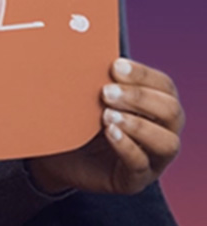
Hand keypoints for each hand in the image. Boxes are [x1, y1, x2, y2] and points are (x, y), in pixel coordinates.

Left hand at [26, 57, 183, 195]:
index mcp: (155, 106)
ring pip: (167, 142)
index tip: (115, 65)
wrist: (53, 154)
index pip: (164, 86)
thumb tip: (89, 45)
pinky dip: (127, 147)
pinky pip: (141, 165)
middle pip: (172, 112)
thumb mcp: (88, 95)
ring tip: (107, 115)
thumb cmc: (77, 119)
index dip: (143, 75)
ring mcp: (152, 159)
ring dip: (138, 125)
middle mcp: (162, 132)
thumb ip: (97, 77)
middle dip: (139, 98)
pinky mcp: (134, 179)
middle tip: (106, 91)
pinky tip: (109, 133)